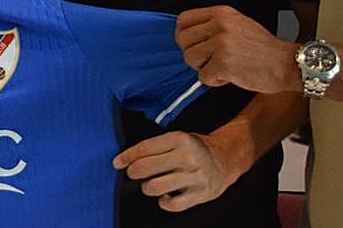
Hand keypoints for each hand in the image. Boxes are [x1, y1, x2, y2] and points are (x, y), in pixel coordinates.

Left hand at [113, 130, 237, 211]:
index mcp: (179, 139)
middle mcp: (186, 157)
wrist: (224, 160)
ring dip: (148, 187)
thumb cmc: (195, 149)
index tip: (117, 162)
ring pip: (154, 187)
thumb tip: (128, 158)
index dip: (126, 156)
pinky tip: (166, 195)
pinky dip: (164, 202)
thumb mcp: (178, 138)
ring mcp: (193, 177)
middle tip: (134, 173)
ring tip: (151, 184)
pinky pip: (171, 205)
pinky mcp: (199, 194)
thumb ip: (156, 146)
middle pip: (145, 168)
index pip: (144, 148)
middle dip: (133, 172)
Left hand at [176, 6, 298, 93]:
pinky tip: (230, 76)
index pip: (183, 20)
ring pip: (190, 59)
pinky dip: (214, 81)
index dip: (182, 35)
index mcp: (221, 13)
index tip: (189, 45)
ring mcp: (220, 44)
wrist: (286, 63)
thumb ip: (213, 26)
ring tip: (222, 67)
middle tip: (210, 60)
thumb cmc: (263, 48)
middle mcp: (219, 25)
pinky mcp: (223, 64)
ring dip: (204, 68)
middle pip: (183, 41)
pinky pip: (203, 76)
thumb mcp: (237, 24)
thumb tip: (188, 35)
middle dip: (193, 54)